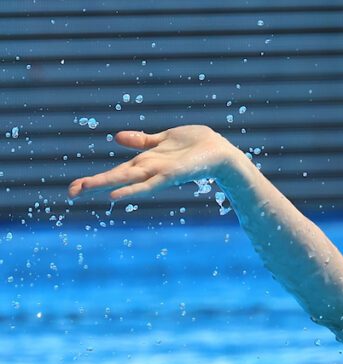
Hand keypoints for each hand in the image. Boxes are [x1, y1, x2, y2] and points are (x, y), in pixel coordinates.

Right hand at [67, 125, 240, 200]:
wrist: (220, 151)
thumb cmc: (196, 145)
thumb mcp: (163, 138)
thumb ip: (142, 141)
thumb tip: (116, 138)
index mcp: (146, 160)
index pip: (116, 170)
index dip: (95, 178)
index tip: (74, 187)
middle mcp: (150, 168)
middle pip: (117, 176)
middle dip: (93, 183)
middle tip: (70, 192)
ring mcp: (159, 172)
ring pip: (128, 178)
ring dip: (107, 184)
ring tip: (85, 189)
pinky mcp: (172, 173)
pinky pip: (149, 183)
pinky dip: (132, 189)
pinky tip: (116, 195)